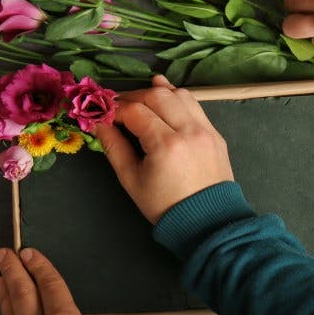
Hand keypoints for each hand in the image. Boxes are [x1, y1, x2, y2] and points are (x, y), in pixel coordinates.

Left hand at [0, 247, 143, 314]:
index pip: (49, 284)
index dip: (39, 266)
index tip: (30, 252)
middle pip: (21, 289)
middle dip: (12, 268)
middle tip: (5, 252)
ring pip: (8, 308)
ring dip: (4, 289)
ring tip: (0, 275)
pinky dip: (4, 314)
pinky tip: (6, 311)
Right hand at [93, 76, 233, 222]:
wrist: (207, 222)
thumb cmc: (164, 205)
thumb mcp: (131, 180)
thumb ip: (114, 147)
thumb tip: (98, 123)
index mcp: (166, 145)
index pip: (136, 111)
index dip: (116, 108)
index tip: (104, 112)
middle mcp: (189, 130)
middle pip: (158, 95)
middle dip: (135, 96)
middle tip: (119, 106)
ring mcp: (206, 129)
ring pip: (180, 94)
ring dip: (158, 92)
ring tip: (140, 99)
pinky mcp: (215, 133)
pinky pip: (195, 105)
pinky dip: (177, 98)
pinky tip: (165, 95)